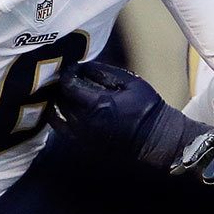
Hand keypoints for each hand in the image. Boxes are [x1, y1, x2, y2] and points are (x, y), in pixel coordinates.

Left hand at [50, 62, 208, 171]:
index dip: (67, 73)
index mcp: (98, 105)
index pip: (69, 86)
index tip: (73, 67)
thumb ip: (104, 72)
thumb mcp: (130, 83)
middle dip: (61, 87)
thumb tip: (83, 67)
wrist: (156, 140)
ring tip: (67, 93)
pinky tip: (66, 110)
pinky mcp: (85, 146)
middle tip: (69, 78)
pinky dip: (59, 118)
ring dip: (59, 102)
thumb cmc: (147, 109)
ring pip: (57, 116)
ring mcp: (83, 138)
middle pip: (60, 100)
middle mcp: (86, 123)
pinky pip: (63, 130)